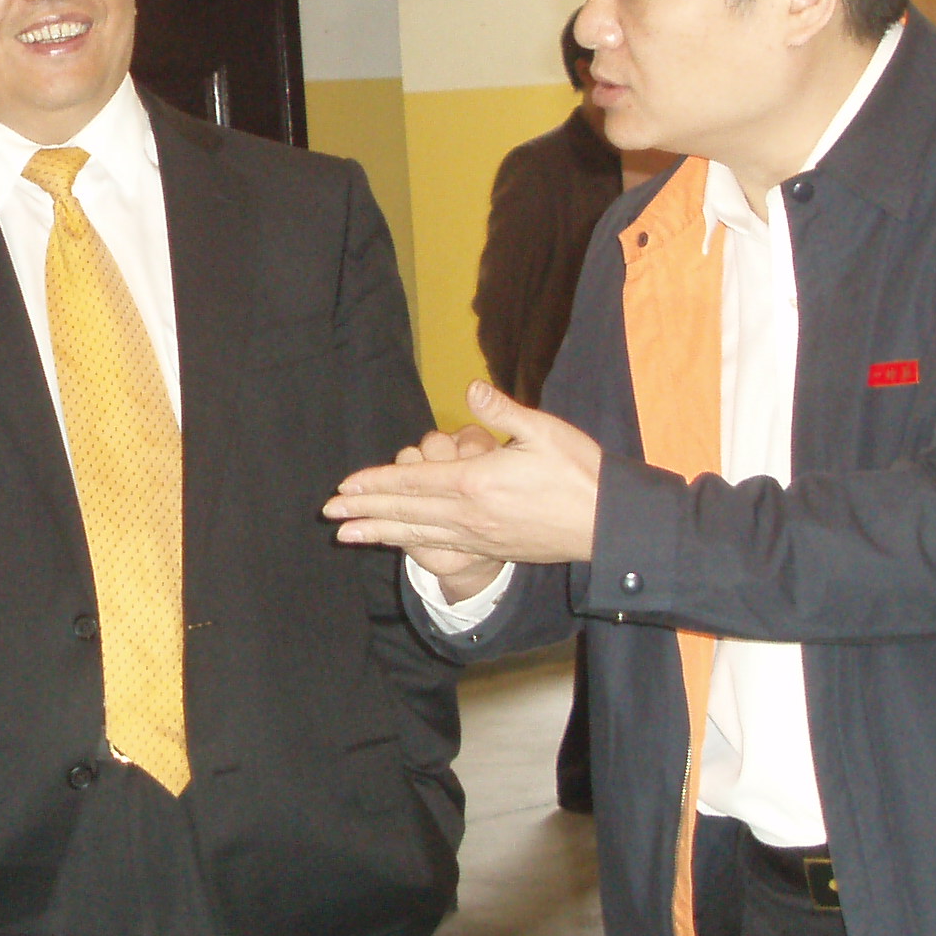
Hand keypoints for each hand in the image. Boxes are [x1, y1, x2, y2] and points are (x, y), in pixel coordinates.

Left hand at [325, 382, 603, 591]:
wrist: (607, 525)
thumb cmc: (579, 472)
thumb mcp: (544, 432)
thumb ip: (503, 411)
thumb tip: (471, 388)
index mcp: (476, 482)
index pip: (413, 482)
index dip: (375, 483)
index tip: (345, 485)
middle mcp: (469, 514)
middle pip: (405, 511)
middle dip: (363, 510)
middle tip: (328, 512)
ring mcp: (478, 535)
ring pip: (417, 533)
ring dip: (379, 532)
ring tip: (346, 535)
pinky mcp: (490, 548)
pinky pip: (439, 546)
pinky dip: (410, 545)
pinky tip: (395, 544)